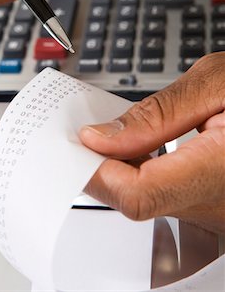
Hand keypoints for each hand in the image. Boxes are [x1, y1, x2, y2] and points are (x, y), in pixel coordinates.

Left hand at [80, 53, 224, 233]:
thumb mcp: (216, 82)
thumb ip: (158, 113)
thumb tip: (101, 138)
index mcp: (221, 169)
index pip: (138, 195)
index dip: (98, 170)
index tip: (81, 141)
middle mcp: (216, 203)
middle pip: (134, 201)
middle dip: (101, 164)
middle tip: (90, 128)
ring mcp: (212, 209)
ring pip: (142, 200)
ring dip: (118, 166)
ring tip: (115, 130)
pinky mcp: (208, 204)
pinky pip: (159, 196)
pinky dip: (137, 170)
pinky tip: (138, 144)